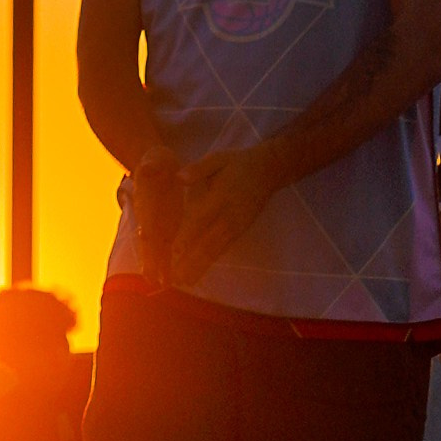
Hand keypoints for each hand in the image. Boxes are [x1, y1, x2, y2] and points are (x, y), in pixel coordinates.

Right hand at [130, 154, 183, 274]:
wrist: (157, 166)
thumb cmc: (155, 161)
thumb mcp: (153, 159)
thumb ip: (151, 166)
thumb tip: (147, 168)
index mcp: (146, 204)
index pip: (146, 223)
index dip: (148, 237)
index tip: (149, 251)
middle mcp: (150, 220)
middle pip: (150, 243)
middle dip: (152, 261)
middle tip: (154, 281)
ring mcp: (159, 226)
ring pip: (159, 250)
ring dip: (161, 267)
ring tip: (165, 285)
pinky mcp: (170, 229)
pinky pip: (169, 249)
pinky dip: (170, 263)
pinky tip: (174, 278)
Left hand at [165, 143, 283, 287]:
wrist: (268, 171)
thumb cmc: (237, 163)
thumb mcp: (218, 158)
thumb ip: (198, 169)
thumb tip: (178, 177)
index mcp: (220, 196)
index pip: (200, 219)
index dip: (187, 237)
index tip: (173, 252)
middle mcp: (228, 215)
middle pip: (208, 242)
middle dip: (191, 261)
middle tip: (176, 278)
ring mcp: (236, 226)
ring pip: (216, 250)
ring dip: (200, 266)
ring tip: (186, 282)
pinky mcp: (240, 232)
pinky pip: (223, 249)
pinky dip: (211, 262)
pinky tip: (200, 271)